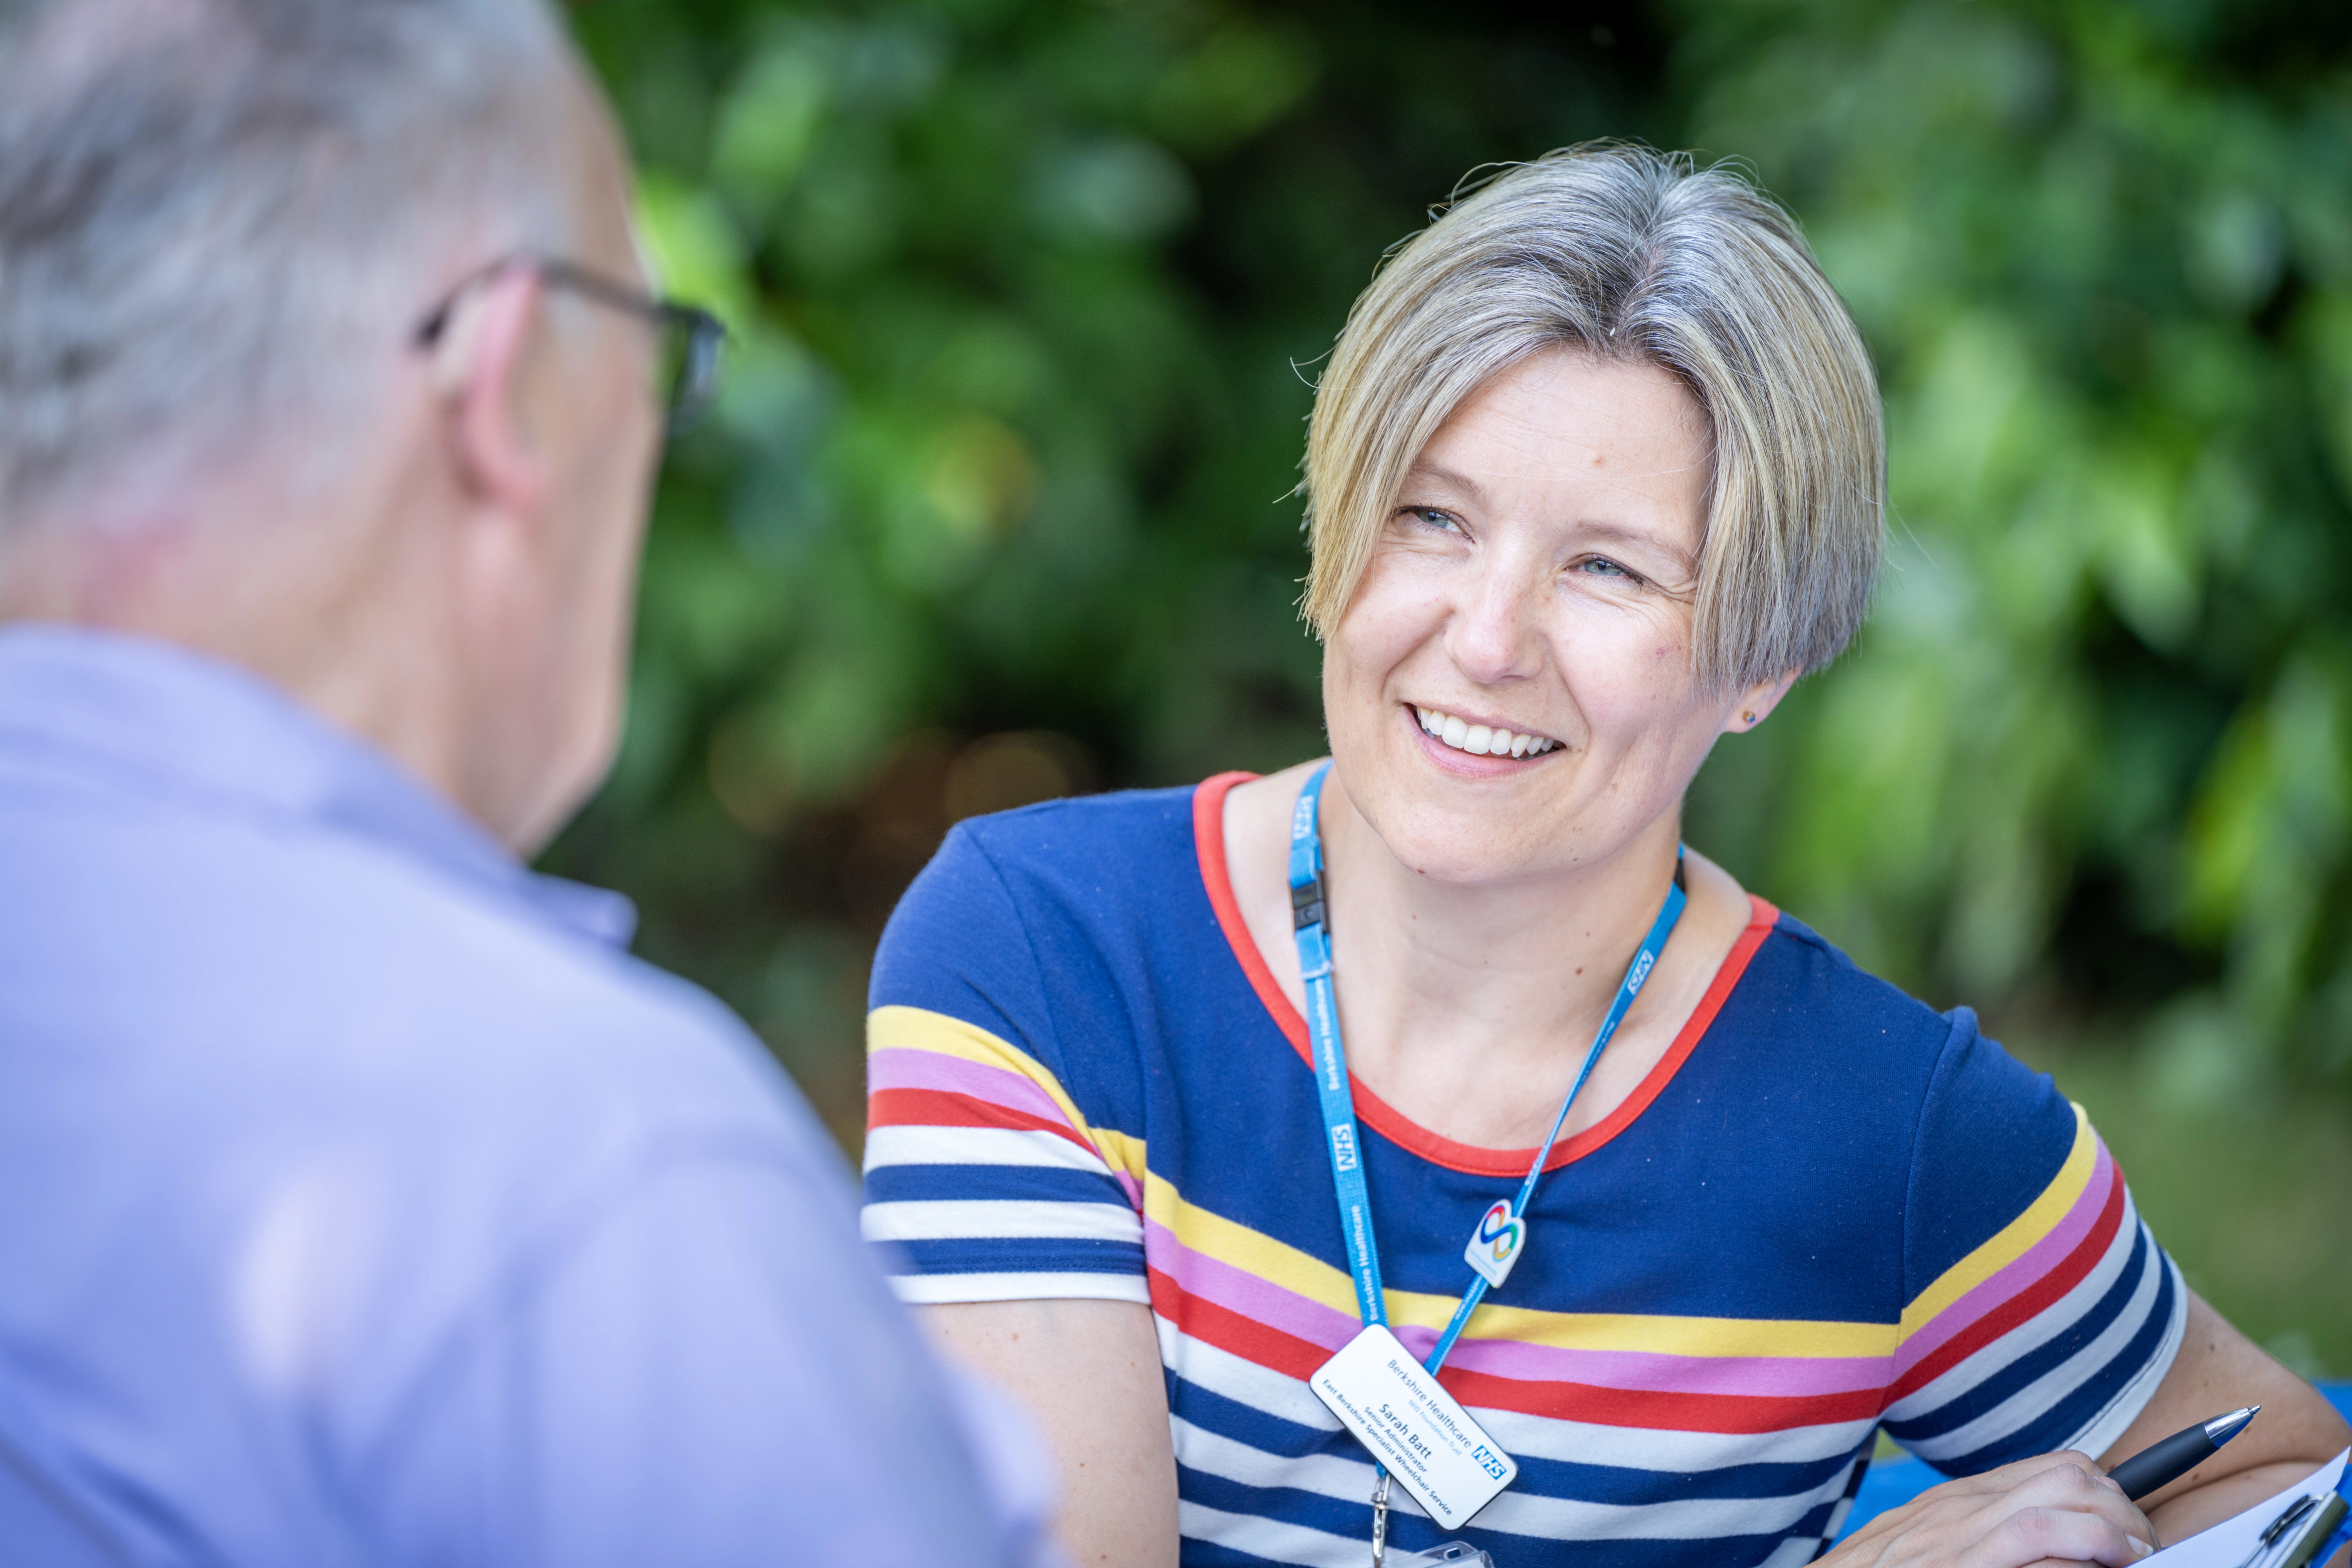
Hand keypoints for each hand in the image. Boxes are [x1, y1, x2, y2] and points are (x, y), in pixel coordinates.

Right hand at [1825, 1451, 2158, 1567]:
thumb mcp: (1931, 1555)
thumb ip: (1981, 1543)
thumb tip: (2053, 1554)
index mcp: (1960, 1501)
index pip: (2055, 1468)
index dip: (2106, 1494)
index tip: (2129, 1532)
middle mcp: (1963, 1506)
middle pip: (2070, 1474)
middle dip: (2123, 1509)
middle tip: (2142, 1550)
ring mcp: (1959, 1533)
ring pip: (2063, 1495)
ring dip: (2115, 1527)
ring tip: (2134, 1559)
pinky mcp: (1961, 1562)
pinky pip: (2034, 1535)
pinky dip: (2082, 1547)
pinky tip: (2100, 1566)